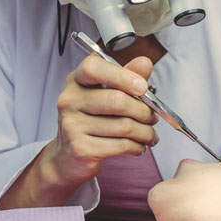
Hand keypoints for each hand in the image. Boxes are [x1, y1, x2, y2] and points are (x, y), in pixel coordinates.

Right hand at [0, 54, 157, 209]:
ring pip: (124, 126)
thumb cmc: (91, 120)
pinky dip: (137, 146)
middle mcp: (70, 100)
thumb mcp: (105, 93)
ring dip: (145, 132)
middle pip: (117, 101)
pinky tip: (139, 146)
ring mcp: (72, 125)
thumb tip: (144, 63)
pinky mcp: (81, 148)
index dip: (123, 75)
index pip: (94, 68)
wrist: (68, 156)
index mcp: (76, 81)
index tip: (142, 87)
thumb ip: (126, 76)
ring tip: (149, 134)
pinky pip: (120, 145)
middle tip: (152, 117)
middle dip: (144, 111)